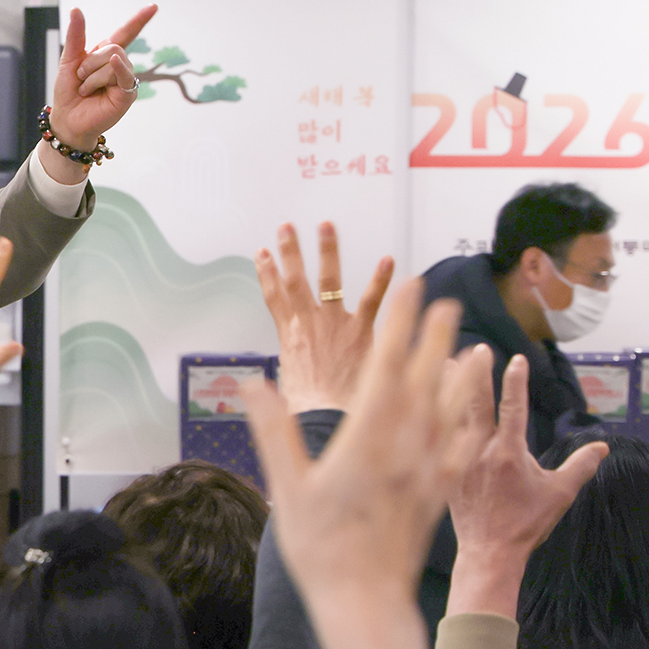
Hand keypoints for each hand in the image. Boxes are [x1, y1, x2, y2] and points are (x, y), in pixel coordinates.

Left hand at [46, 4, 156, 151]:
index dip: (139, 20)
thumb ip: (76, 35)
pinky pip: (125, 74)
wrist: (66, 119)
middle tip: (80, 78)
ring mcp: (125, 79)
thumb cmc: (68, 92)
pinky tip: (114, 64)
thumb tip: (76, 9)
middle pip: (113, 46)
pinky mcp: (127, 94)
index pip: (126, 33)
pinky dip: (118, 68)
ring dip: (93, 76)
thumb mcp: (69, 60)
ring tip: (86, 90)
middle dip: (90, 62)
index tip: (153, 7)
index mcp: (105, 55)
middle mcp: (118, 66)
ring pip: (115, 59)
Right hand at [244, 278, 490, 648]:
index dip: (397, 326)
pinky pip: (459, 448)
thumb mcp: (287, 488)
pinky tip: (475, 413)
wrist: (365, 601)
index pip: (387, 368)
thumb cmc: (321, 548)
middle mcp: (406, 447)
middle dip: (433, 338)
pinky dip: (469, 422)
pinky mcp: (437, 493)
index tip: (406, 291)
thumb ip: (274, 432)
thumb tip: (252, 386)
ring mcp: (427, 470)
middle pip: (425, 380)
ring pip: (450, 410)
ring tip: (470, 345)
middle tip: (444, 301)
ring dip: (459, 374)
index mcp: (367, 440)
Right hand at [255, 222, 394, 413]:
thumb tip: (261, 385)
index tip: (262, 253)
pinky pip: (373, 301)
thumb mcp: (284, 393)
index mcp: (288, 338)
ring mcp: (335, 326)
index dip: (266, 274)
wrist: (326, 422)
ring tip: (326, 226)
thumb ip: (282, 379)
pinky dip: (380, 280)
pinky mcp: (361, 333)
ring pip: (329, 280)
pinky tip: (387, 260)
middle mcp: (309, 326)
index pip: (273, 298)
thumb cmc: (308, 414)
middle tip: (287, 228)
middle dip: (290, 252)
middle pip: (295, 281)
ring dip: (327, 251)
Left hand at [444, 353, 606, 617]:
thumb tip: (603, 446)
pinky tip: (419, 401)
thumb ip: (580, 466)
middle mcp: (479, 451)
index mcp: (509, 453)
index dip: (516, 382)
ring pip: (448, 415)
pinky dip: (427, 416)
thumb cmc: (526, 524)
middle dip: (477, 373)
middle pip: (475, 403)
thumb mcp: (559, 494)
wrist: (489, 552)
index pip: (514, 408)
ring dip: (446, 387)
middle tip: (478, 348)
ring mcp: (456, 460)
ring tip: (441, 360)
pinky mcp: (440, 471)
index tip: (517, 359)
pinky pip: (432, 437)